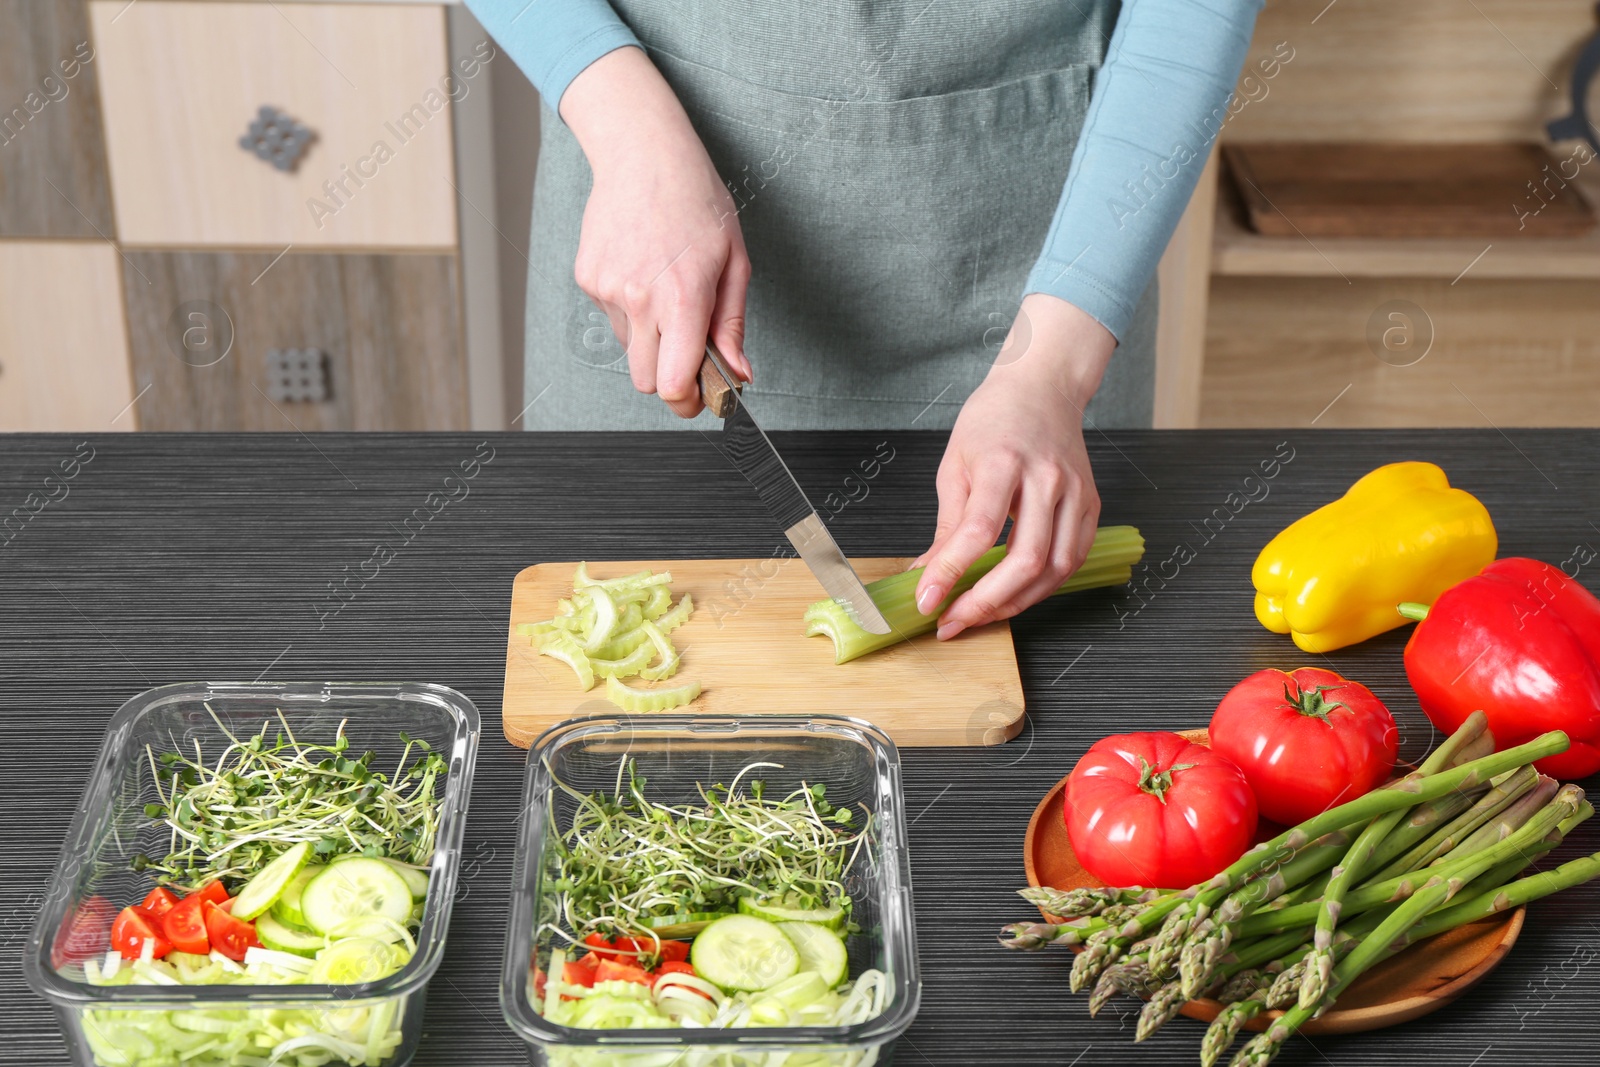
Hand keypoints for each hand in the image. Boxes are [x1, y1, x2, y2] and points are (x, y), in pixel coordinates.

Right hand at [562, 47, 752, 416]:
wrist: (644, 154)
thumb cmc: (697, 202)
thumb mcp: (734, 261)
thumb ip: (732, 324)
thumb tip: (739, 372)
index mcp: (682, 298)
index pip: (674, 384)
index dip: (689, 401)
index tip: (701, 398)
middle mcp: (639, 299)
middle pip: (647, 381)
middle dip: (670, 379)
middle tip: (690, 358)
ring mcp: (607, 290)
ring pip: (629, 348)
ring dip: (650, 338)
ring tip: (666, 292)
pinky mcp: (588, 279)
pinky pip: (612, 318)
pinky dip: (629, 310)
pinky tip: (643, 271)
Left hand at [912, 294, 1115, 638]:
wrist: (1042, 388)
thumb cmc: (994, 419)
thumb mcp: (955, 464)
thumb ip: (947, 525)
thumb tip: (928, 574)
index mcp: (1003, 462)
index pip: (978, 530)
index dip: (951, 572)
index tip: (928, 601)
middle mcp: (1047, 479)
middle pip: (1025, 559)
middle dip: (985, 602)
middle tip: (952, 622)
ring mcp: (1075, 493)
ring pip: (1054, 569)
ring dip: (1015, 603)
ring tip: (979, 615)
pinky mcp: (1091, 505)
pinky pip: (1071, 560)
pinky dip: (1042, 587)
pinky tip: (1015, 594)